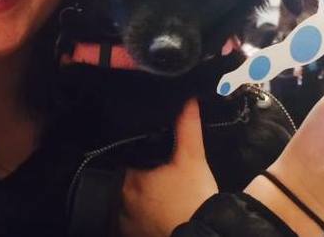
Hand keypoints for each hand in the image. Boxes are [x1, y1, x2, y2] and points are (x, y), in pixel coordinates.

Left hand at [119, 99, 217, 236]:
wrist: (200, 235)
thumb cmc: (194, 199)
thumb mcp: (193, 157)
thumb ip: (187, 126)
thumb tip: (187, 100)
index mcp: (131, 176)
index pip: (129, 157)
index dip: (142, 154)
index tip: (156, 157)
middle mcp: (123, 198)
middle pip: (129, 178)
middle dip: (143, 175)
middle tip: (164, 175)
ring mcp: (127, 220)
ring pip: (130, 200)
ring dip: (142, 196)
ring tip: (163, 194)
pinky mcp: (134, 234)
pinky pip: (132, 221)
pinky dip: (143, 216)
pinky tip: (159, 212)